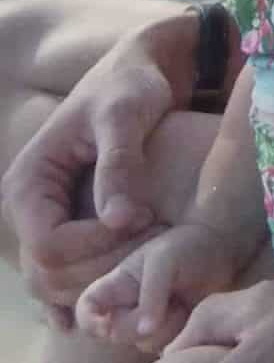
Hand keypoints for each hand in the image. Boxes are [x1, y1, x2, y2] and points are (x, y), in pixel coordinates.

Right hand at [2, 15, 191, 322]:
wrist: (141, 74)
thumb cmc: (132, 85)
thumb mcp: (126, 115)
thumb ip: (120, 164)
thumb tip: (118, 220)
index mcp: (27, 183)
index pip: (48, 246)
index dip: (96, 247)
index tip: (145, 222)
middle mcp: (27, 211)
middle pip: (49, 274)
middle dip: (103, 266)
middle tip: (156, 243)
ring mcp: (45, 225)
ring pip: (59, 285)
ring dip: (105, 279)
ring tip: (152, 252)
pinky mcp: (70, 232)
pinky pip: (71, 279)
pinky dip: (97, 287)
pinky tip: (130, 285)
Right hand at [77, 221, 243, 350]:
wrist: (223, 254)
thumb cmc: (188, 247)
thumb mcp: (166, 261)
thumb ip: (151, 293)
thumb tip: (145, 332)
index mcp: (117, 284)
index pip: (86, 309)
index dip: (90, 321)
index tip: (108, 323)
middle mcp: (126, 307)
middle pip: (115, 333)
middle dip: (141, 323)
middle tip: (169, 300)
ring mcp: (146, 324)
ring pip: (142, 343)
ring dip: (166, 326)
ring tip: (182, 302)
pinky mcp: (168, 335)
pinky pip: (165, 349)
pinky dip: (179, 335)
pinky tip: (189, 314)